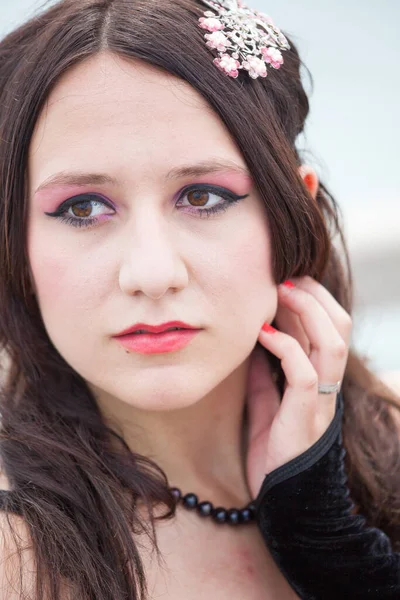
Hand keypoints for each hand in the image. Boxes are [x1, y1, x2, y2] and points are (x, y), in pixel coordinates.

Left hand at [245, 276, 351, 499]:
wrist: (281, 500)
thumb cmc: (274, 450)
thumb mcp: (266, 401)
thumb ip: (264, 373)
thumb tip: (251, 340)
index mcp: (320, 378)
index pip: (330, 326)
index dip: (313, 298)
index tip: (284, 277)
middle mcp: (327, 385)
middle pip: (339, 325)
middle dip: (314, 294)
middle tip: (284, 275)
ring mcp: (319, 401)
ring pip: (331, 343)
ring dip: (307, 311)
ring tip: (280, 292)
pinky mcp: (304, 418)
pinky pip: (303, 373)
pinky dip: (284, 347)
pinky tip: (262, 336)